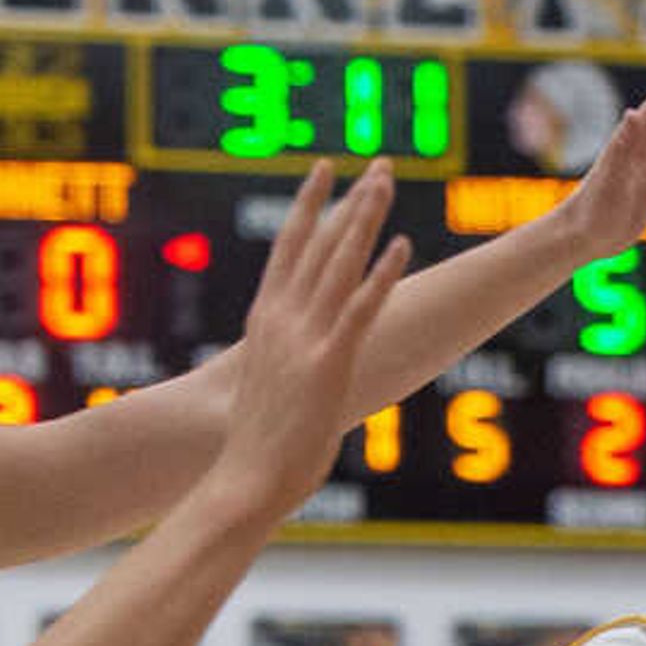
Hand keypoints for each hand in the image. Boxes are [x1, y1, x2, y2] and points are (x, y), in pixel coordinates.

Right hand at [212, 161, 410, 521]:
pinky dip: (381, 276)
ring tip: (388, 182)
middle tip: (375, 163)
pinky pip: (360, 311)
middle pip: (319, 245)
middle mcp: (282, 321)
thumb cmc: (256, 449)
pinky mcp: (329, 366)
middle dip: (349, 200)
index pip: (288, 249)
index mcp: (266, 323)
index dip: (309, 206)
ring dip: (366, 220)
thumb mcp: (267, 389)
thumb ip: (281, 361)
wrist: (243, 482)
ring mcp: (305, 340)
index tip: (324, 170)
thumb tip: (293, 361)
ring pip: (341, 265)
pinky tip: (402, 246)